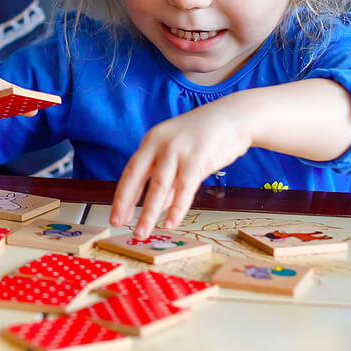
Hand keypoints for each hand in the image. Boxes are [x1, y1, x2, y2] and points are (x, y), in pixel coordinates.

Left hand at [109, 99, 249, 237]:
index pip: (130, 171)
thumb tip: (160, 206)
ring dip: (149, 213)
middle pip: (137, 178)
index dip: (122, 195)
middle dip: (125, 204)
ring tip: (142, 232)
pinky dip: (176, 209)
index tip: (116, 215)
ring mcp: (178, 151)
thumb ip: (169, 179)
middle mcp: (160, 144)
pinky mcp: (197, 159)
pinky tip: (170, 223)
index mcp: (152, 141)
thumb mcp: (179, 153)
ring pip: (158, 187)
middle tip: (118, 224)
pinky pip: (184, 189)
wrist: (234, 117)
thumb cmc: (206, 136)